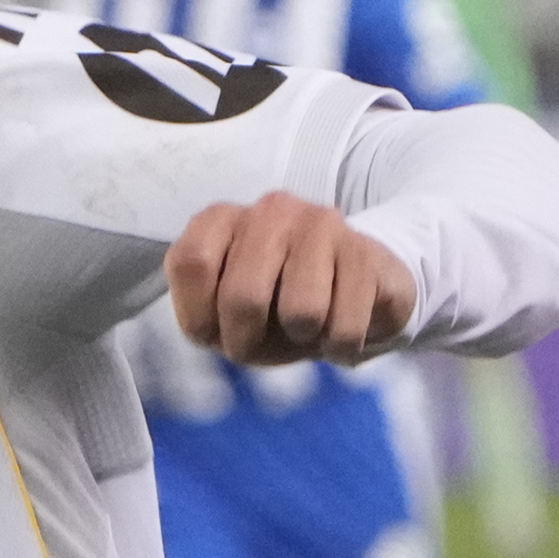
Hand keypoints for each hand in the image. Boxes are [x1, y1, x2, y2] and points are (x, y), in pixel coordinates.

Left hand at [167, 194, 416, 366]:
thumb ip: (202, 316)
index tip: (213, 331)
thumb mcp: (221, 318)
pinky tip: (339, 328)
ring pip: (301, 311)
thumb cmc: (272, 307)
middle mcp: (270, 211)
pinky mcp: (368, 252)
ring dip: (301, 338)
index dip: (199, 314)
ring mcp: (322, 224)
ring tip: (306, 325)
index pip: (191, 262)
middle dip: (248, 340)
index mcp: (221, 221)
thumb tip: (216, 325)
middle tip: (262, 341)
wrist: (354, 295)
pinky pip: (345, 327)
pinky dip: (339, 346)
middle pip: (243, 296)